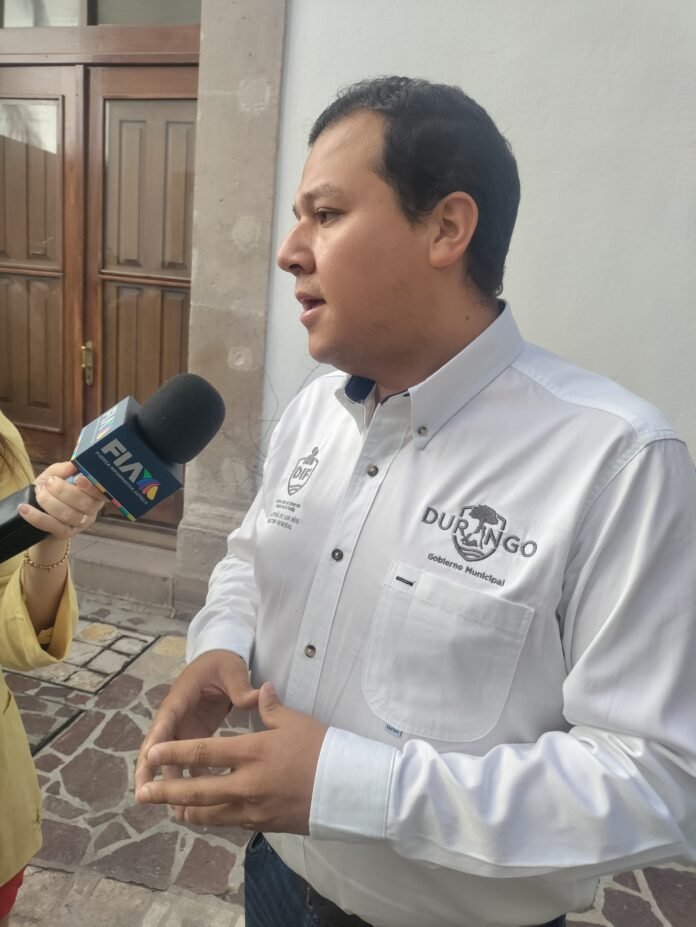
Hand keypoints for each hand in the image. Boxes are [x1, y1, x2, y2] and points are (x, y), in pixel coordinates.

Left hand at [18, 461, 104, 540]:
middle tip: (48, 482)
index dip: (91, 487)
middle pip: (83, 503)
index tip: (78, 479)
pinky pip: (52, 526)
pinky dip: (36, 516)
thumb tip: (73, 465)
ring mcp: (80, 524)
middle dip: (62, 490)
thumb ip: (64, 469)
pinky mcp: (65, 533)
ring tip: (38, 492)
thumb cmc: (53, 490)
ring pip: (67, 514)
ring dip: (48, 501)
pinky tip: (24, 509)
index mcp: (96, 493)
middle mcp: (92, 510)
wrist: (43, 513)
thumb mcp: (57, 475)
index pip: (101, 492)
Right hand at [135, 650, 259, 816]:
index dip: (155, 741)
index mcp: (180, 698)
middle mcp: (175, 717)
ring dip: (171, 784)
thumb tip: (256, 698)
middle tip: (146, 798)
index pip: (164, 721)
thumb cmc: (222, 663)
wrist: (221, 661)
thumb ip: (241, 685)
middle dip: (150, 772)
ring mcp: (183, 729)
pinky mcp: (194, 737)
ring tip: (175, 812)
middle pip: (157, 747)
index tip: (147, 763)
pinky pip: (188, 762)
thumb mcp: (230, 669)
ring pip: (170, 760)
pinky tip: (197, 805)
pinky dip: (190, 781)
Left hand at [136, 682, 326, 833]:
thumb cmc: (322, 748)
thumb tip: (261, 689)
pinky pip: (228, 822)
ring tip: (168, 807)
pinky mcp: (263, 824)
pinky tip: (202, 816)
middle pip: (197, 790)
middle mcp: (247, 783)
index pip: (203, 752)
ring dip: (185, 810)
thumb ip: (270, 707)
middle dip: (167, 791)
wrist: (348, 787)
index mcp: (252, 752)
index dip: (174, 753)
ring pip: (209, 813)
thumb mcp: (295, 721)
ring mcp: (253, 808)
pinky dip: (211, 819)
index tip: (152, 753)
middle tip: (143, 792)